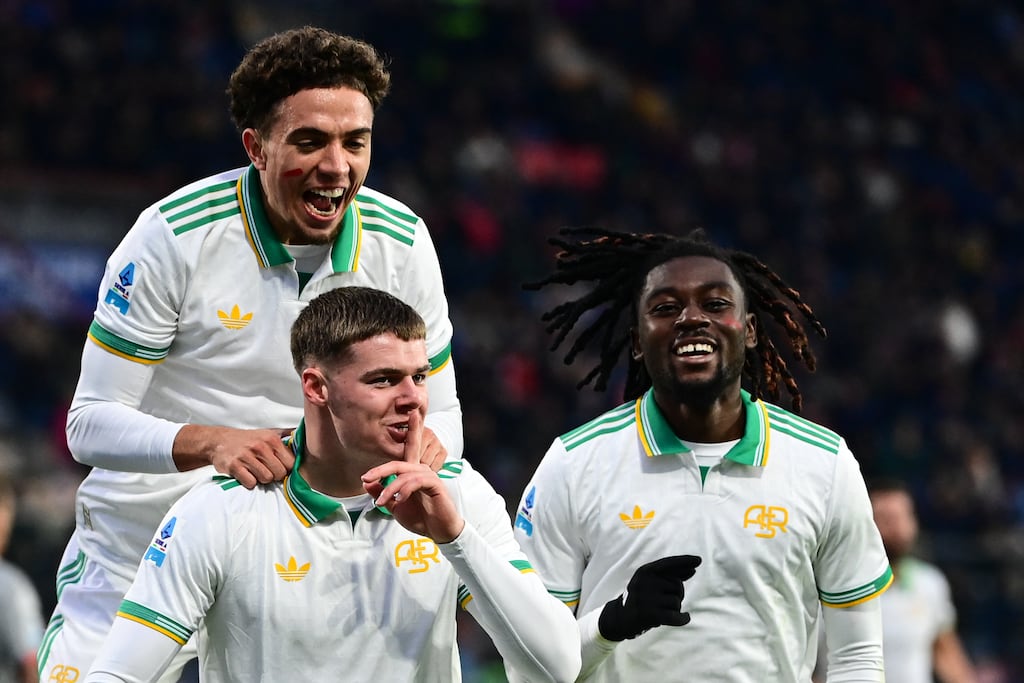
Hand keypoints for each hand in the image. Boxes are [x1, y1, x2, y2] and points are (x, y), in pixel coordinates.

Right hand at [174, 425, 295, 488]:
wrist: (219, 441)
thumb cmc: (248, 439)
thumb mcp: (269, 432)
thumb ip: (287, 435)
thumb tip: (304, 436)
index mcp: (272, 439)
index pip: (290, 463)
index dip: (286, 469)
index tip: (280, 468)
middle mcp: (260, 447)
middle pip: (279, 473)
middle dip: (274, 475)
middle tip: (266, 470)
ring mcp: (246, 456)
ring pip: (266, 479)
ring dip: (261, 479)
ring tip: (256, 471)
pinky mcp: (234, 466)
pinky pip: (250, 483)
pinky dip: (249, 482)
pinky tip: (246, 475)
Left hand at [360, 410, 463, 541]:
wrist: (439, 531)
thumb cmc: (420, 517)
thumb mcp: (395, 505)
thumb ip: (382, 493)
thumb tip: (366, 482)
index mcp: (411, 473)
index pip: (400, 457)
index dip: (384, 459)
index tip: (366, 473)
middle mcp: (420, 469)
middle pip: (399, 462)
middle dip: (381, 468)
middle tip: (365, 477)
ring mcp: (429, 475)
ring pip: (404, 474)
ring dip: (389, 489)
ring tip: (380, 503)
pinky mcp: (435, 483)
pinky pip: (415, 481)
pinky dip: (404, 490)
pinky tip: (398, 500)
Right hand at [598, 555, 701, 641]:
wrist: (620, 618)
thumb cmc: (641, 598)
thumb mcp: (650, 583)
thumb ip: (669, 576)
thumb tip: (692, 569)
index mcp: (644, 571)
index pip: (668, 563)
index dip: (685, 561)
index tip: (699, 560)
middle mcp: (644, 582)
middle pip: (677, 584)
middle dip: (678, 594)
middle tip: (666, 602)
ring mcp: (646, 598)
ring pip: (677, 601)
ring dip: (676, 608)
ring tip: (663, 610)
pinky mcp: (650, 615)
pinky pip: (675, 616)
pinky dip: (683, 618)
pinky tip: (686, 617)